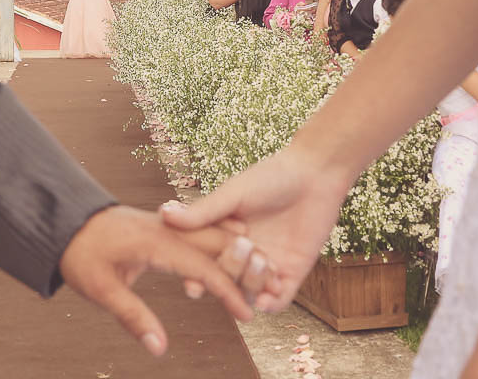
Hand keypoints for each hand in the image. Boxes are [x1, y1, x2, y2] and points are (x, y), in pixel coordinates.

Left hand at [58, 206, 259, 356]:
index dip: (227, 292)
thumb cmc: (80, 254)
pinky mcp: (165, 225)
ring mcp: (169, 224)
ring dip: (239, 252)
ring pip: (213, 234)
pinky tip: (238, 249)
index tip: (248, 315)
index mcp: (157, 243)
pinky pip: (201, 230)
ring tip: (265, 270)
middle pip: (218, 245)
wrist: (66, 218)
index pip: (203, 268)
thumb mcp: (101, 290)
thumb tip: (160, 349)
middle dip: (247, 267)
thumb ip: (132, 317)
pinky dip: (223, 240)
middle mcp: (169, 230)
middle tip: (274, 287)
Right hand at [161, 145, 351, 311]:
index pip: (204, 264)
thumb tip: (163, 215)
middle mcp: (242, 254)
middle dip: (228, 271)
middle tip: (241, 246)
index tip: (193, 283)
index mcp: (223, 237)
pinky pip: (277, 301)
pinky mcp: (292, 271)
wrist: (314, 173)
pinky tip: (267, 297)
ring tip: (261, 256)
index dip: (197, 277)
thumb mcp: (232, 194)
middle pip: (225, 281)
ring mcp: (267, 264)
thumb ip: (202, 212)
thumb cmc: (270, 176)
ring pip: (249, 293)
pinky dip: (269, 303)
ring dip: (250, 282)